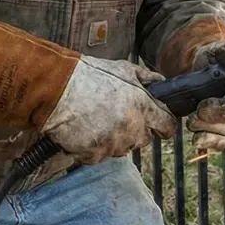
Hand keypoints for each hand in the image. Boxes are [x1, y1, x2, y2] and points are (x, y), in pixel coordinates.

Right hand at [40, 56, 177, 164]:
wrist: (57, 90)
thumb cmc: (88, 76)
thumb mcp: (122, 69)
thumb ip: (146, 77)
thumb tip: (160, 82)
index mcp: (143, 107)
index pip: (167, 126)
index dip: (163, 124)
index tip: (157, 122)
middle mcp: (132, 129)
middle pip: (144, 140)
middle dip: (136, 130)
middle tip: (118, 116)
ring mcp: (113, 144)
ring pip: (122, 148)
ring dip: (115, 139)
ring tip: (98, 120)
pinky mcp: (95, 155)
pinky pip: (101, 156)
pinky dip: (95, 147)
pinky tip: (86, 130)